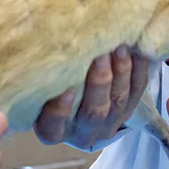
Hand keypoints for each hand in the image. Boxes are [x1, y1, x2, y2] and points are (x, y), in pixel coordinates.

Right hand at [34, 47, 148, 148]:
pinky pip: (137, 91)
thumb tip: (30, 36)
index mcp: (54, 129)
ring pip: (118, 101)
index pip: (52, 127)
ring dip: (121, 73)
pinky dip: (138, 69)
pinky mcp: (129, 110)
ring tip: (120, 47)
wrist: (84, 92)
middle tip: (100, 54)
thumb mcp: (46, 81)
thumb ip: (46, 69)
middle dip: (99, 82)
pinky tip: (136, 49)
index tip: (66, 90)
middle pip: (94, 113)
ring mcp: (109, 123)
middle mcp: (82, 131)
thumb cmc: (57, 81)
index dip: (58, 112)